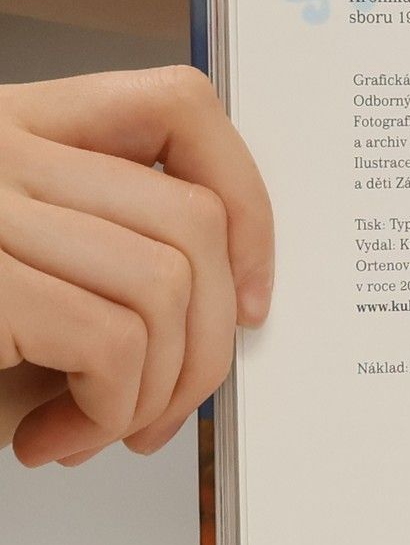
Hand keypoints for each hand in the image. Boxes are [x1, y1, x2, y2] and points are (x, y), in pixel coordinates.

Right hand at [0, 65, 273, 466]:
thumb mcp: (35, 287)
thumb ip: (120, 268)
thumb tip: (237, 308)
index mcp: (14, 130)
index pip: (178, 106)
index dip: (247, 202)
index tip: (251, 298)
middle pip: (193, 220)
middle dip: (211, 342)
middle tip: (163, 409)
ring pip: (168, 286)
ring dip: (155, 391)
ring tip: (98, 430)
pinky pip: (112, 341)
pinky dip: (109, 411)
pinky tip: (53, 438)